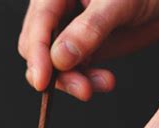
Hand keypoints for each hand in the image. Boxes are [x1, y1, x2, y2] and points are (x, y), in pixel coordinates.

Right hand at [18, 0, 158, 99]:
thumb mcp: (121, 3)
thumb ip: (90, 29)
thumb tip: (59, 59)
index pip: (38, 24)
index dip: (38, 53)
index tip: (43, 81)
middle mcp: (60, 8)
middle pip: (38, 48)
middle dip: (56, 72)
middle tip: (82, 89)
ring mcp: (71, 30)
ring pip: (54, 64)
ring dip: (72, 81)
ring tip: (99, 86)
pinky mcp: (85, 47)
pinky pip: (73, 71)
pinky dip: (86, 81)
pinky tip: (105, 82)